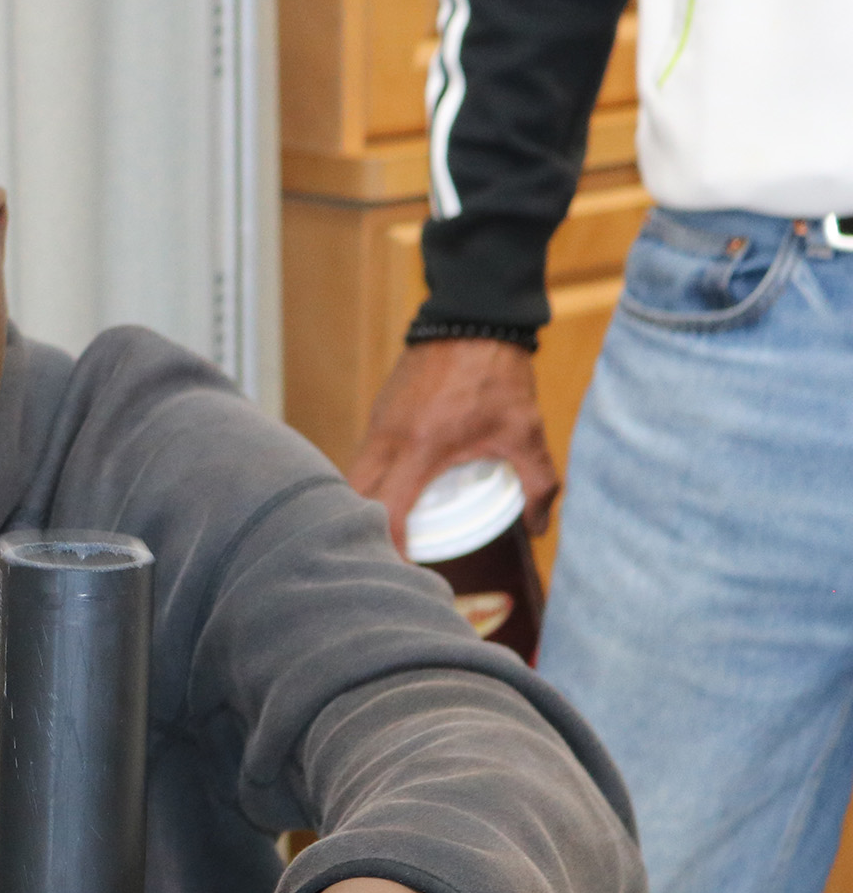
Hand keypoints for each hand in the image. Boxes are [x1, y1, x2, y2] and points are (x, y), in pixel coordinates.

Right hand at [345, 339, 557, 554]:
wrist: (471, 319)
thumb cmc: (498, 377)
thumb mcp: (527, 432)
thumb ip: (539, 484)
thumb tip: (539, 528)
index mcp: (421, 449)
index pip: (389, 512)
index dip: (390, 549)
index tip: (401, 573)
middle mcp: (389, 441)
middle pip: (356, 502)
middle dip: (366, 533)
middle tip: (388, 560)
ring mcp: (377, 426)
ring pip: (352, 481)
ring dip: (364, 509)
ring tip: (386, 535)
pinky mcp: (377, 416)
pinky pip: (362, 461)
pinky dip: (369, 485)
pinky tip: (390, 496)